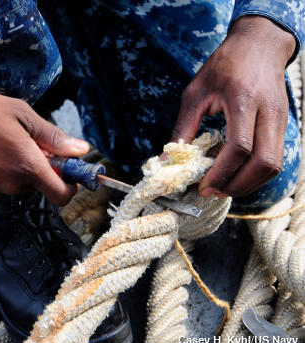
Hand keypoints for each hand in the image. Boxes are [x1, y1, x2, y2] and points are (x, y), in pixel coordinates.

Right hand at [0, 90, 88, 204]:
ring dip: (26, 166)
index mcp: (28, 167)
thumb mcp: (21, 114)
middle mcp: (14, 184)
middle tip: (34, 143)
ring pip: (25, 182)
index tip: (70, 170)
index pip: (62, 195)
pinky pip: (7, 182)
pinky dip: (10, 169)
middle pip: (44, 185)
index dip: (71, 185)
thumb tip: (80, 149)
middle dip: (46, 167)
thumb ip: (53, 136)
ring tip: (10, 142)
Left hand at [172, 16, 295, 197]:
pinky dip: (257, 174)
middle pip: (264, 163)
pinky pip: (275, 158)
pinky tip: (238, 175)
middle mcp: (268, 112)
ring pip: (274, 165)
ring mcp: (280, 119)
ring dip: (249, 183)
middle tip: (214, 192)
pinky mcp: (283, 124)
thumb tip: (167, 160)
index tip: (204, 186)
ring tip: (225, 188)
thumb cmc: (224, 65)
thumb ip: (182, 128)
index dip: (222, 173)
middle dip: (238, 185)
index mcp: (243, 100)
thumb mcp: (195, 92)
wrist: (259, 44)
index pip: (239, 147)